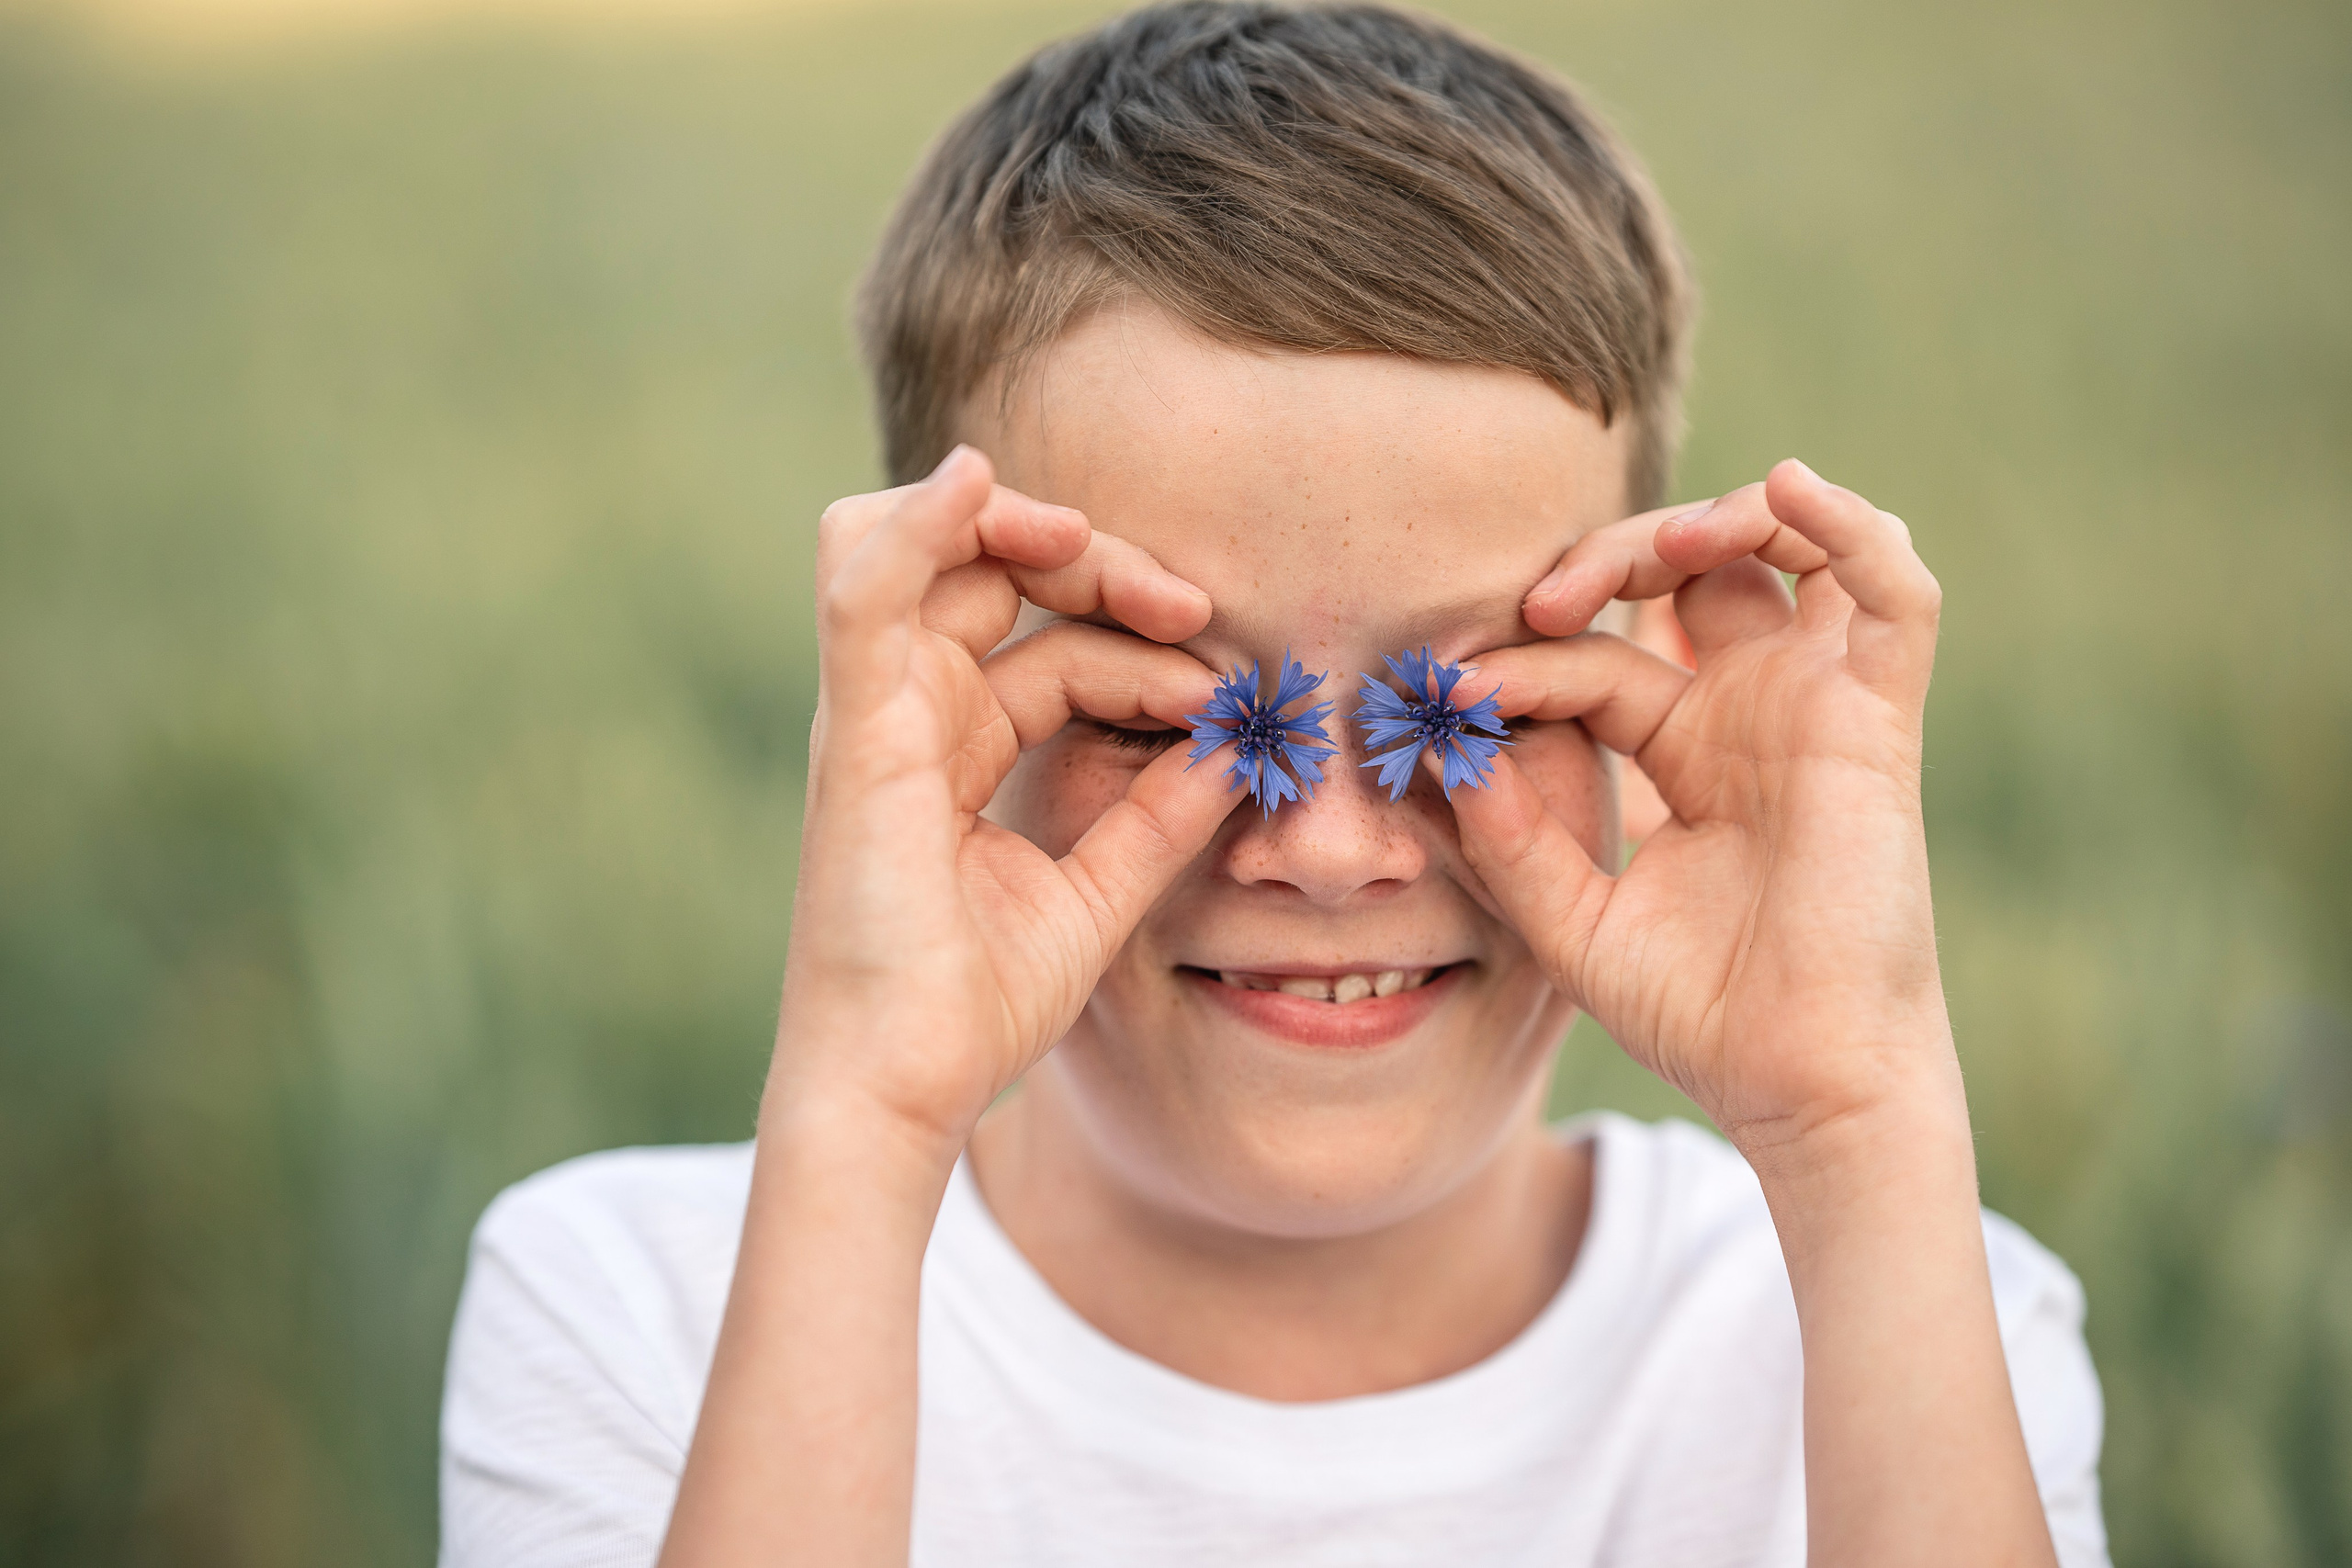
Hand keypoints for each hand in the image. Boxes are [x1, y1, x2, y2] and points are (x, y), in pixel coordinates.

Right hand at [773, 445, 1236, 1156]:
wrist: (904, 1090)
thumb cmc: (973, 1007)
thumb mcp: (1096, 895)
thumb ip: (1156, 821)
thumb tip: (1232, 755)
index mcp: (951, 747)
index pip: (1049, 644)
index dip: (1140, 643)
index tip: (1225, 689)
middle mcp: (905, 714)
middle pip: (992, 572)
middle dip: (1098, 565)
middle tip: (1190, 607)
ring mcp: (873, 715)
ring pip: (921, 548)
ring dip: (1022, 526)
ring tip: (1108, 556)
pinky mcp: (854, 730)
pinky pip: (865, 587)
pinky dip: (914, 521)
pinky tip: (977, 482)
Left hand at [1453, 459, 1955, 1154]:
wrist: (1799, 1087)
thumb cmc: (1700, 1013)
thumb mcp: (1570, 922)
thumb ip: (1509, 837)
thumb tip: (1447, 749)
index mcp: (1683, 746)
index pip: (1597, 658)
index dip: (1525, 661)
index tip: (1452, 692)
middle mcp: (1751, 711)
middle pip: (1689, 571)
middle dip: (1611, 559)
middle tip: (1540, 600)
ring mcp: (1817, 707)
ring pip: (1789, 551)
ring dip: (1716, 518)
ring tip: (1651, 549)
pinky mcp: (1878, 720)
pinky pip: (1894, 592)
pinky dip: (1854, 525)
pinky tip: (1791, 488)